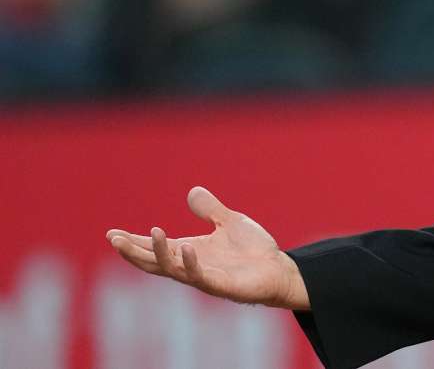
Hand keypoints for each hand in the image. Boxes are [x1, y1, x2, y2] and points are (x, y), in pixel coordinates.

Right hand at [105, 186, 309, 309]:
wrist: (278, 269)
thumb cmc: (253, 250)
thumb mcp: (229, 222)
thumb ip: (210, 210)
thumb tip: (192, 192)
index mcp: (188, 251)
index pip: (154, 247)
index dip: (134, 241)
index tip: (111, 234)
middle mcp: (190, 265)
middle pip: (153, 261)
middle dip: (133, 251)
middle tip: (114, 239)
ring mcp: (203, 276)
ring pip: (171, 269)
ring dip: (159, 253)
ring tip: (154, 232)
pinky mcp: (219, 285)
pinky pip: (199, 275)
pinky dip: (189, 263)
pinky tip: (184, 249)